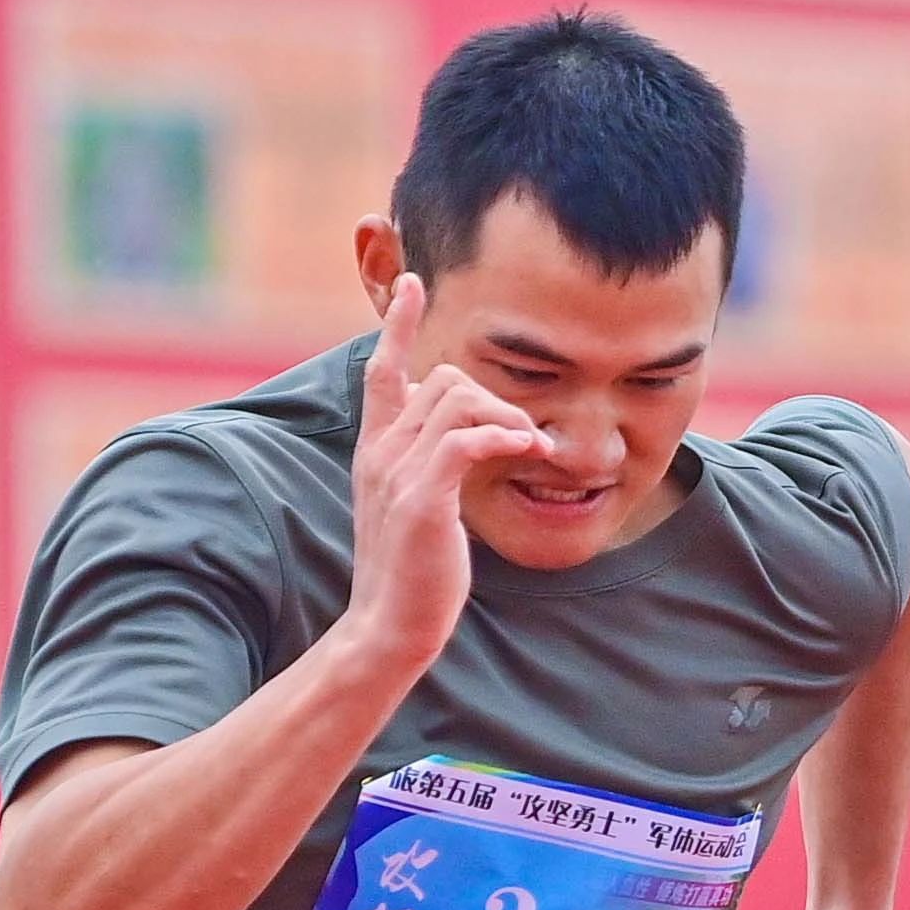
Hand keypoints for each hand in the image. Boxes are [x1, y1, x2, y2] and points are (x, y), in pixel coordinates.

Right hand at [333, 277, 540, 682]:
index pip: (382, 370)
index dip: (398, 325)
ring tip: (532, 448)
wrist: (389, 626)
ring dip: (507, 417)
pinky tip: (526, 450)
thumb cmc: (413, 571)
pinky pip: (466, 439)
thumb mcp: (417, 503)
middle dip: (494, 396)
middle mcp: (381, 452)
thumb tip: (458, 432)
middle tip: (523, 436)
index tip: (414, 284)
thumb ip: (430, 462)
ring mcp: (398, 474)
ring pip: (457, 400)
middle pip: (441, 378)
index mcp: (377, 449)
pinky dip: (502, 435)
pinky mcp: (422, 499)